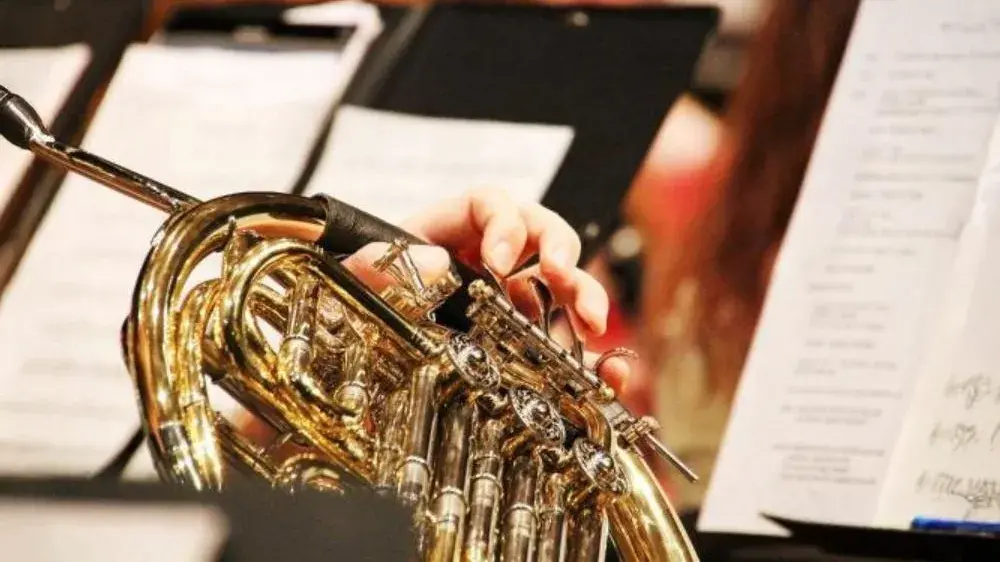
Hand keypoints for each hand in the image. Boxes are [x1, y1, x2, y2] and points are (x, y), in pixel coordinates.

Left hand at [342, 188, 629, 392]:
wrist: (344, 365)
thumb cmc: (350, 308)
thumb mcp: (351, 281)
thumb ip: (376, 264)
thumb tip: (433, 262)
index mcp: (446, 231)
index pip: (488, 203)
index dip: (503, 222)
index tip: (499, 258)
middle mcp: (484, 259)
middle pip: (539, 234)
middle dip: (560, 252)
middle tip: (562, 278)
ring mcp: (506, 299)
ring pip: (561, 284)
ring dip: (584, 296)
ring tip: (591, 325)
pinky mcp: (519, 342)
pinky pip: (563, 339)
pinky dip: (591, 352)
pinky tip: (606, 369)